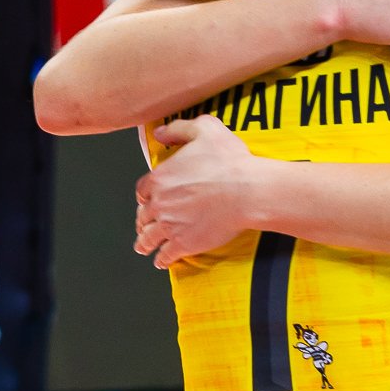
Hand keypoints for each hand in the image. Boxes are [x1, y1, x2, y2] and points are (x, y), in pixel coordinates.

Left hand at [135, 117, 261, 266]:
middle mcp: (160, 203)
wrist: (247, 190)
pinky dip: (162, 259)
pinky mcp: (184, 243)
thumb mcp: (205, 129)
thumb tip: (160, 132)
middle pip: (143, 216)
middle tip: (144, 226)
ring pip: (148, 238)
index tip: (147, 201)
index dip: (145, 196)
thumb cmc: (230, 161)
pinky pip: (166, 255)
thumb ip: (179, 129)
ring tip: (144, 248)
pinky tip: (161, 261)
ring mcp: (170, 225)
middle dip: (142, 221)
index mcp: (160, 178)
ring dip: (144, 243)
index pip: (142, 191)